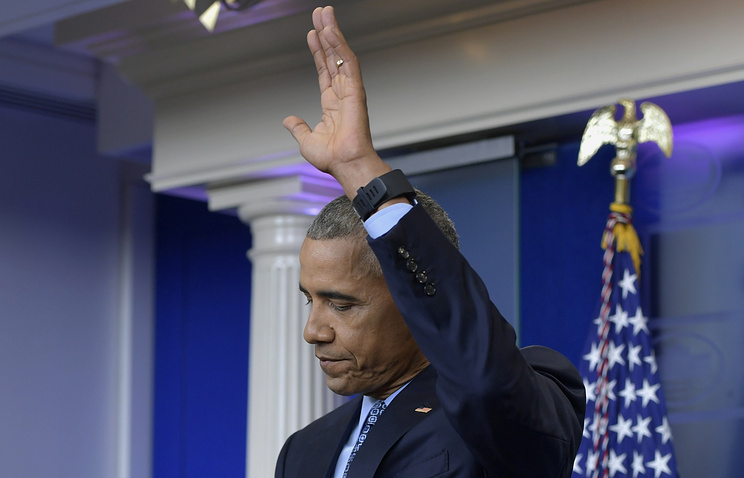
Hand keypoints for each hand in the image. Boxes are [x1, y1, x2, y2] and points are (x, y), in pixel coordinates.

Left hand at [283, 6, 390, 197]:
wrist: (346, 165)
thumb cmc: (332, 158)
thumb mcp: (306, 140)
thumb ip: (298, 127)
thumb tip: (289, 120)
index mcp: (332, 103)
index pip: (324, 70)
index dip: (318, 51)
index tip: (312, 33)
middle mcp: (342, 93)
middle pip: (333, 57)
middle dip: (326, 34)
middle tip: (320, 14)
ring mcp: (350, 90)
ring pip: (341, 55)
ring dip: (333, 34)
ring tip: (325, 14)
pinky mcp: (356, 91)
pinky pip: (348, 64)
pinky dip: (340, 47)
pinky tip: (331, 32)